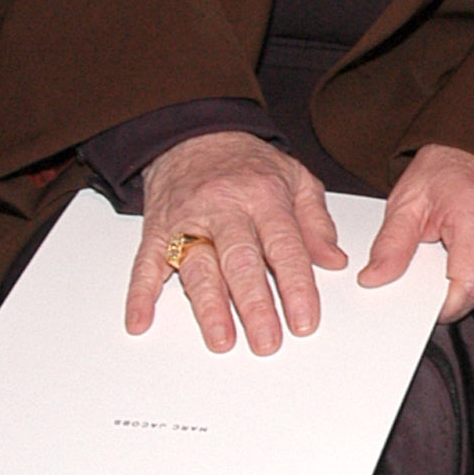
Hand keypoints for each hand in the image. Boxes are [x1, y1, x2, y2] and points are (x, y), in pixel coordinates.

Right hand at [128, 133, 346, 354]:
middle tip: (267, 342)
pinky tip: (140, 320)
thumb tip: (334, 262)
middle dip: (254, 305)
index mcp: (264, 196)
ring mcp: (186, 219)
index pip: (284, 246)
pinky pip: (145, 262)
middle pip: (239, 260)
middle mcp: (224, 208)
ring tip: (222, 340)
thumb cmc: (247, 163)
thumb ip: (317, 222)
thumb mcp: (295, 177)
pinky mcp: (156, 229)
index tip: (305, 321)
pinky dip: (140, 293)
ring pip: (197, 266)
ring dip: (209, 307)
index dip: (296, 286)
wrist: (192, 132)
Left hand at [357, 143, 473, 319]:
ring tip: (457, 242)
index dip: (447, 307)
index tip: (427, 308)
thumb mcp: (407, 202)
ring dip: (470, 274)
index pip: (469, 287)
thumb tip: (373, 280)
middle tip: (437, 255)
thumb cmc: (443, 173)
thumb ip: (390, 245)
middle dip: (452, 285)